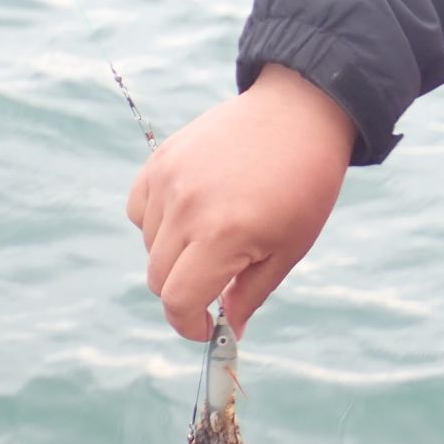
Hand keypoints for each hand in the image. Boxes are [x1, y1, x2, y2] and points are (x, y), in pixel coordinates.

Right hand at [127, 63, 356, 340]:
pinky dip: (156, 221)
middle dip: (185, 292)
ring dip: (174, 254)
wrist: (301, 113)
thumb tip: (230, 331)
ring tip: (216, 232)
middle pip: (159, 278)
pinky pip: (139, 209)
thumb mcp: (290, 248)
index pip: (178, 301)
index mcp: (223, 236)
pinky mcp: (161, 158)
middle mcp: (187, 208)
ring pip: (149, 245)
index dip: (189, 324)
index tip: (207, 327)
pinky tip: (191, 210)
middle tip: (217, 280)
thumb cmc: (305, 185)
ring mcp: (169, 180)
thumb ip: (251, 293)